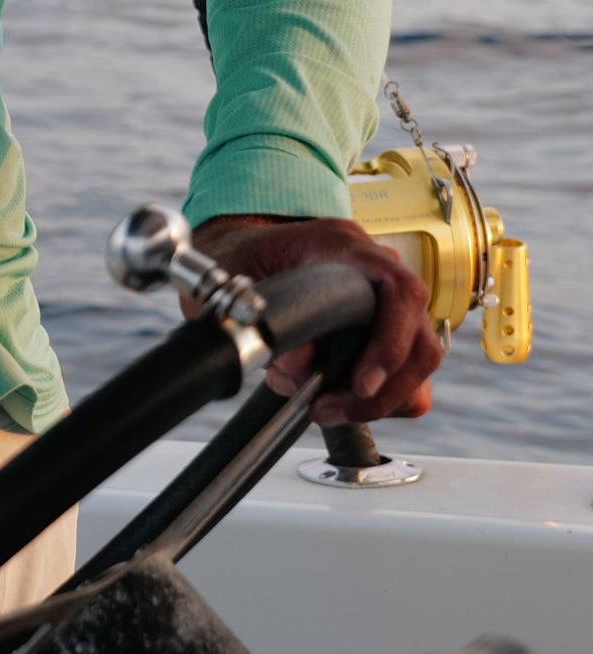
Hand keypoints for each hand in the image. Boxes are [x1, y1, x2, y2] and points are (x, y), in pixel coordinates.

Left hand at [191, 215, 443, 425]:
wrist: (239, 246)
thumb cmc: (238, 255)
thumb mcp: (234, 278)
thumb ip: (263, 317)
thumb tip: (299, 366)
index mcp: (342, 244)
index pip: (399, 291)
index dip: (390, 344)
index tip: (361, 384)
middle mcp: (373, 267)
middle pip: (418, 336)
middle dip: (385, 388)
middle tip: (333, 408)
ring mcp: (383, 296)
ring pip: (418, 359)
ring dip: (381, 398)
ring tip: (328, 409)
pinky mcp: (382, 324)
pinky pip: (406, 369)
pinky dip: (382, 396)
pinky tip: (341, 402)